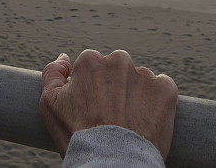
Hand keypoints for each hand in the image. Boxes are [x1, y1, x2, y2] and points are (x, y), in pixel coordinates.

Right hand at [39, 49, 177, 159]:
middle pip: (117, 71)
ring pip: (139, 81)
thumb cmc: (77, 135)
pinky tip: (146, 120)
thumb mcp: (50, 104)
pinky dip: (157, 102)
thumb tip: (64, 58)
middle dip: (115, 88)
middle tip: (111, 117)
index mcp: (91, 60)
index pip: (93, 68)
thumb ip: (52, 73)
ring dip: (136, 95)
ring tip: (129, 123)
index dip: (92, 90)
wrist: (112, 162)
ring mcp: (144, 75)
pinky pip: (162, 89)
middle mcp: (119, 61)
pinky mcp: (166, 89)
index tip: (92, 109)